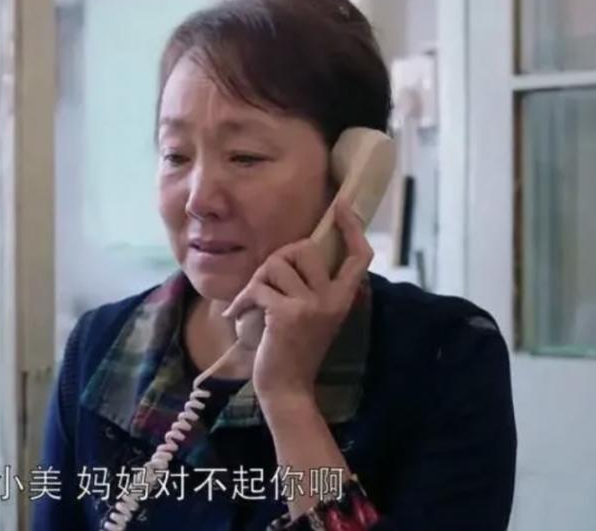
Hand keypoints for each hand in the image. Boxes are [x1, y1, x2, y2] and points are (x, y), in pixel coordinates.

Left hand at [222, 201, 372, 410]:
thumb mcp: (311, 315)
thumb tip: (297, 250)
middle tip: (265, 283)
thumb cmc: (292, 350)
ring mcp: (313, 306)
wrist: (286, 389)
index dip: (352, 228)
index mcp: (343, 298)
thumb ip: (311, 286)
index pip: (359, 256)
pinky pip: (258, 287)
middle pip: (305, 248)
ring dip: (256, 281)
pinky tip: (236, 316)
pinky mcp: (288, 314)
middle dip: (278, 258)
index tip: (341, 206)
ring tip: (252, 303)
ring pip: (276, 264)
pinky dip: (241, 301)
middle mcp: (333, 299)